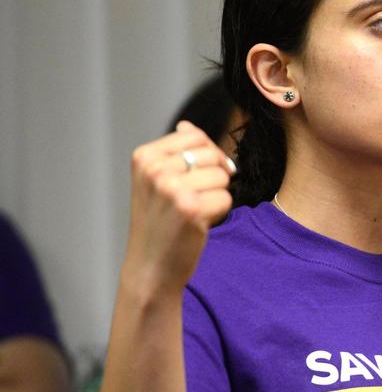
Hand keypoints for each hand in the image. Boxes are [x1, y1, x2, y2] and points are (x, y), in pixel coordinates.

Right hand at [120, 121, 235, 296]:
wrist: (150, 267)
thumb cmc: (159, 222)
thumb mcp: (156, 181)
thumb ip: (174, 152)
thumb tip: (187, 124)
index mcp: (144, 156)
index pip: (196, 136)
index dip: (209, 155)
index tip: (197, 176)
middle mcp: (155, 169)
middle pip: (212, 155)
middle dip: (213, 177)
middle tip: (192, 200)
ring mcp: (171, 188)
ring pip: (222, 177)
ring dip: (216, 196)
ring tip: (192, 212)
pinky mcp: (190, 209)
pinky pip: (226, 199)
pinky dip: (219, 213)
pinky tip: (197, 225)